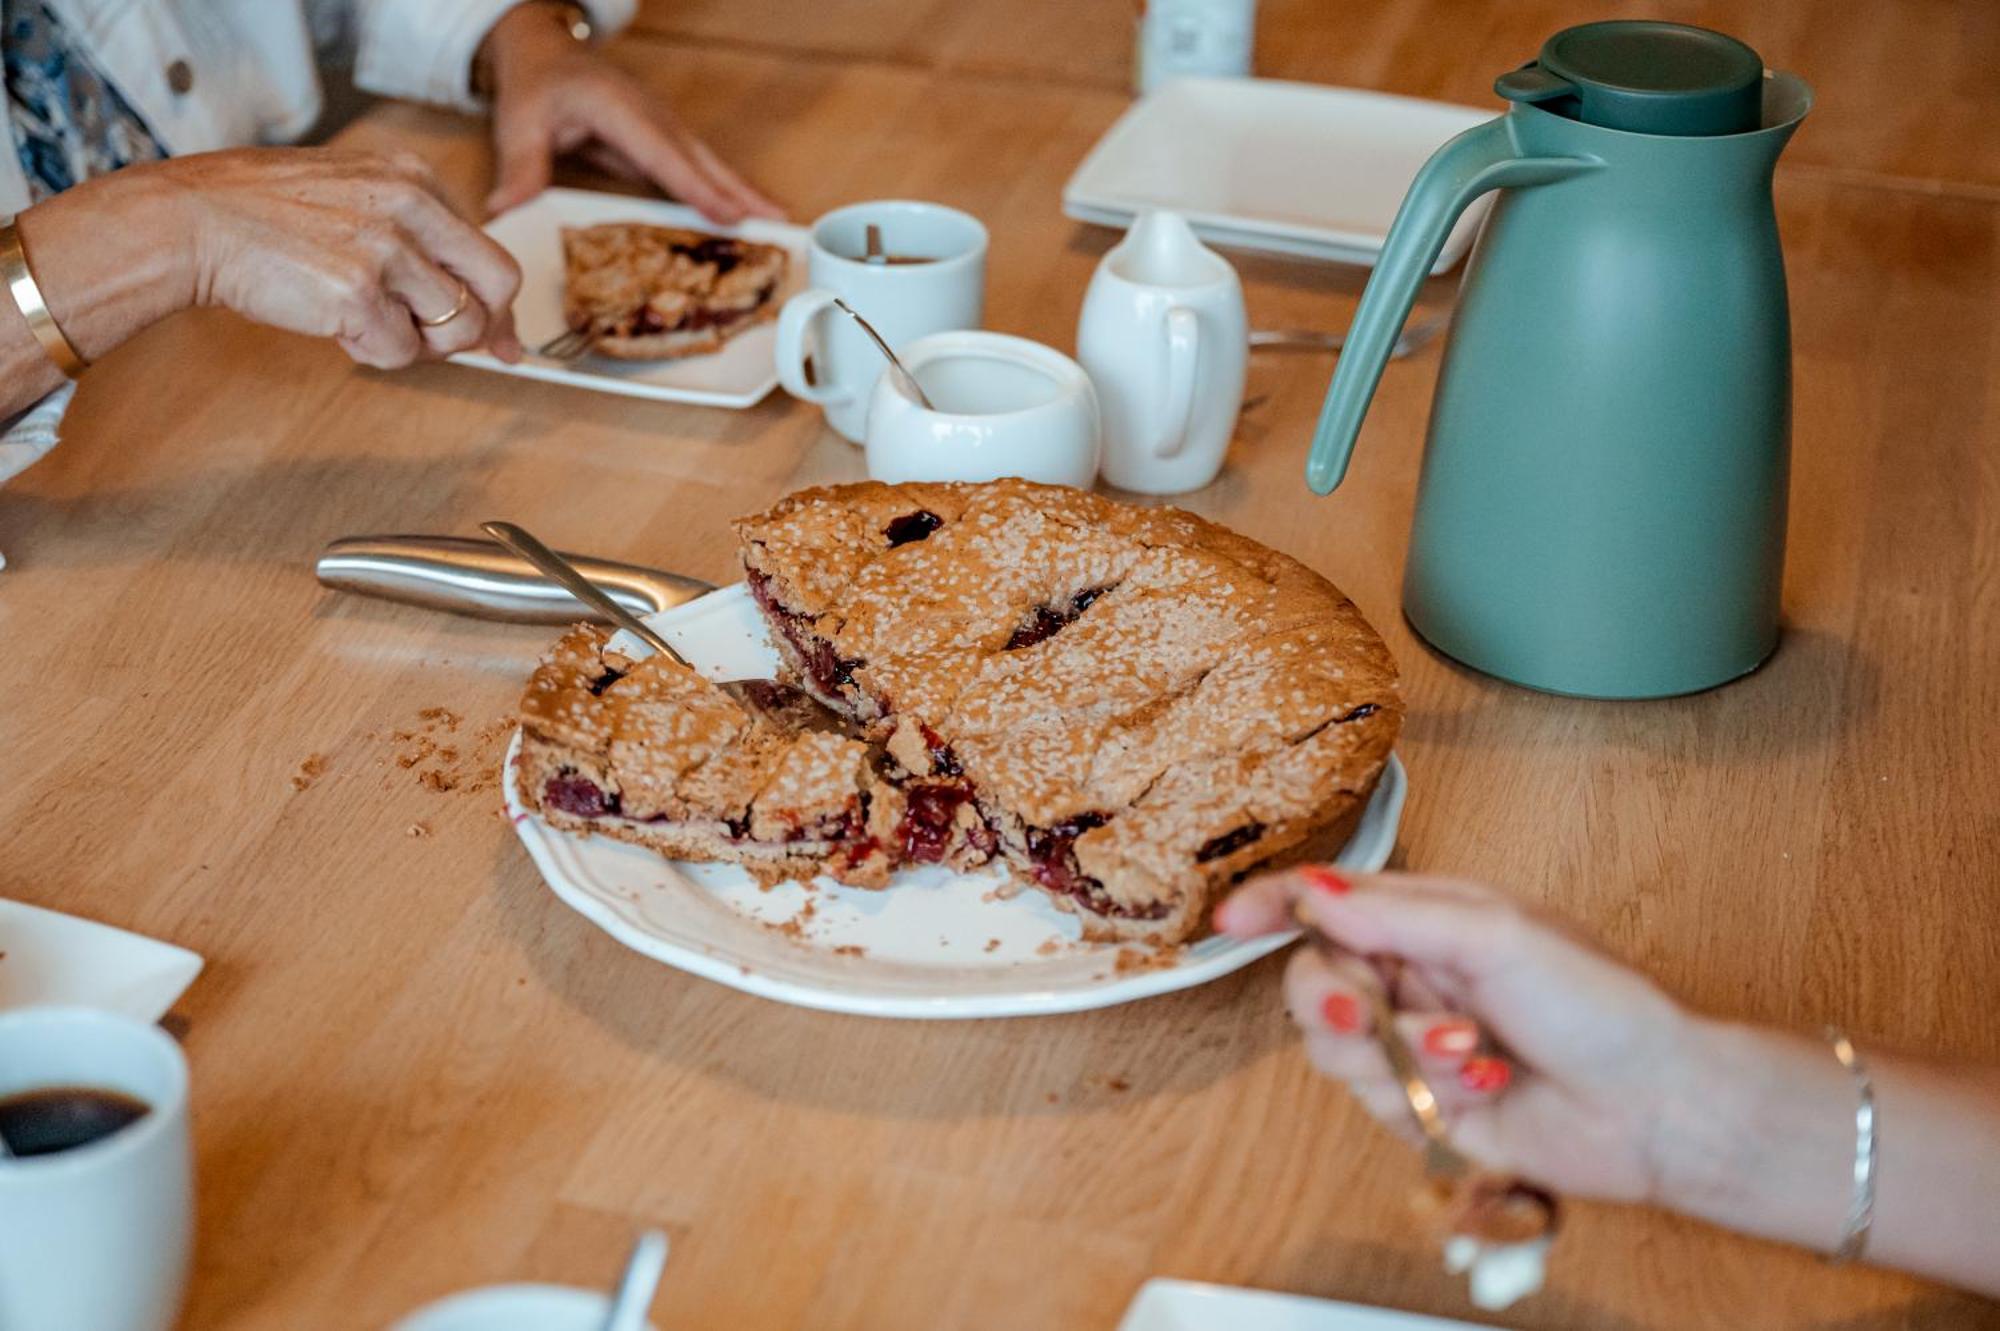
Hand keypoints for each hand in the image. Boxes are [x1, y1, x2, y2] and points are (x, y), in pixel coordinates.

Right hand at [150, 146, 522, 367]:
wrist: (190, 220)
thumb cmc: (264, 216)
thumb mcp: (356, 203)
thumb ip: (423, 250)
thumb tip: (496, 329)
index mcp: (413, 178)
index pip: (490, 253)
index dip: (491, 303)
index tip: (492, 334)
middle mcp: (408, 205)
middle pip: (498, 287)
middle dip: (475, 326)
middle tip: (435, 338)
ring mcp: (385, 248)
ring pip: (456, 328)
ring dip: (417, 343)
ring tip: (366, 320)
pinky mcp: (357, 293)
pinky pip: (401, 352)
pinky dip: (372, 352)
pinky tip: (334, 324)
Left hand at [479, 4, 781, 221]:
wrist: (545, 55)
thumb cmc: (536, 86)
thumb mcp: (518, 122)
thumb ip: (519, 168)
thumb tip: (505, 211)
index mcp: (616, 107)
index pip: (662, 153)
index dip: (697, 186)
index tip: (727, 214)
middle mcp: (650, 114)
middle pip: (700, 158)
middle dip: (740, 191)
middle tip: (777, 224)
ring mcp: (663, 125)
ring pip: (709, 163)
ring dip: (745, 192)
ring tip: (779, 223)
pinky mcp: (666, 141)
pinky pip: (701, 168)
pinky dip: (729, 190)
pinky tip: (750, 214)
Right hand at [1217, 869, 1703, 1203]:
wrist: (1654, 1107)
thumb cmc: (1599, 1006)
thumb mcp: (1498, 935)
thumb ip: (1397, 917)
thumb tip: (1315, 895)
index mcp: (1429, 916)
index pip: (1329, 900)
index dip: (1274, 905)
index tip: (1232, 921)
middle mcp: (1412, 974)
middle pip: (1313, 978)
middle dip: (1334, 1000)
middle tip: (1366, 1015)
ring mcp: (1413, 1040)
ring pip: (1333, 1045)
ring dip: (1396, 1052)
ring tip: (1465, 1054)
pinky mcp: (1421, 1103)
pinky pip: (1372, 1098)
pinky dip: (1423, 1093)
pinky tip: (1481, 1086)